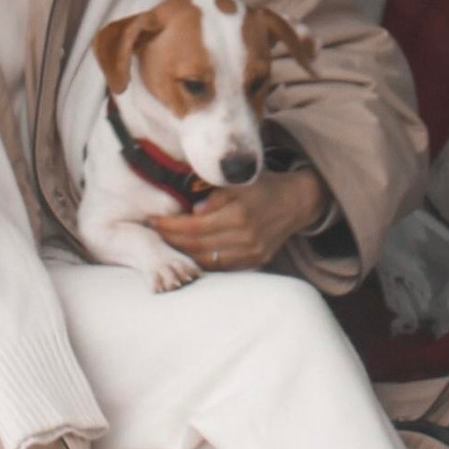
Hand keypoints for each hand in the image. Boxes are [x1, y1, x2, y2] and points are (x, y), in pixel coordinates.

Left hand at [156, 165, 327, 272]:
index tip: (152, 219)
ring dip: (183, 254)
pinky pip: (222, 267)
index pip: (194, 226)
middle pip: (197, 246)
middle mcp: (245, 239)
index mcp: (239, 215)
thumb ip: (216, 195)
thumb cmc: (264, 186)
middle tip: (153, 231)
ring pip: (207, 260)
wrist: (296, 202)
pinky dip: (202, 261)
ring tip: (166, 243)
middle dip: (171, 240)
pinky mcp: (255, 262)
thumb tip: (193, 212)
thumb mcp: (240, 182)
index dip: (170, 225)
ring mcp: (251, 254)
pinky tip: (188, 253)